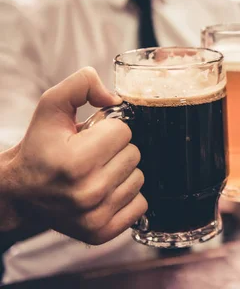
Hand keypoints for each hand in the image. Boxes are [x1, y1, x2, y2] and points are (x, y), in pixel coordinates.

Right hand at [0, 67, 146, 244]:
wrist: (20, 192)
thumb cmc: (39, 148)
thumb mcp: (51, 107)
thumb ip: (82, 85)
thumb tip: (114, 97)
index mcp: (74, 161)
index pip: (124, 132)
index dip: (107, 129)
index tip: (89, 137)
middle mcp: (86, 192)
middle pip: (134, 154)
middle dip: (116, 150)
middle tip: (91, 155)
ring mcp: (94, 216)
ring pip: (139, 178)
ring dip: (122, 172)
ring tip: (96, 173)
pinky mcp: (101, 232)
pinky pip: (141, 204)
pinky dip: (126, 196)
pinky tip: (104, 191)